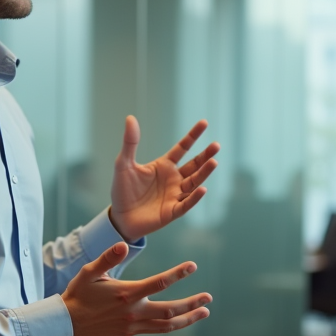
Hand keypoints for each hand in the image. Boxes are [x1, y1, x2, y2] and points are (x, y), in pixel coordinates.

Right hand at [61, 243, 211, 335]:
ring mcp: (133, 325)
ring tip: (204, 313)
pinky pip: (157, 330)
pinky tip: (181, 321)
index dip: (178, 274)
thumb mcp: (89, 272)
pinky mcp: (130, 333)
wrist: (67, 324)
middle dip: (192, 303)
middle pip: (170, 310)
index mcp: (126, 293)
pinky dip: (172, 325)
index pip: (159, 283)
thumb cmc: (78, 294)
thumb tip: (122, 244)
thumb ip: (107, 258)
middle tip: (208, 298)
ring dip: (188, 319)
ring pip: (167, 324)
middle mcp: (133, 311)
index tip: (192, 266)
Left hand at [108, 116, 219, 241]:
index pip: (182, 148)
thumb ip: (130, 142)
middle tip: (216, 145)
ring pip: (194, 183)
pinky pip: (186, 203)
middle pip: (194, 165)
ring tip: (214, 162)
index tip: (204, 123)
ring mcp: (175, 195)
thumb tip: (130, 118)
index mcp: (164, 166)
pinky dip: (195, 197)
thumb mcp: (124, 164)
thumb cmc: (122, 190)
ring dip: (204, 173)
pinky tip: (202, 189)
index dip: (193, 136)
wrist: (119, 217)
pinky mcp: (172, 211)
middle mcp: (173, 179)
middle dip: (205, 156)